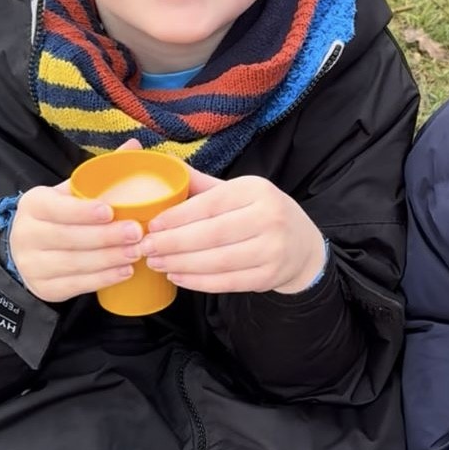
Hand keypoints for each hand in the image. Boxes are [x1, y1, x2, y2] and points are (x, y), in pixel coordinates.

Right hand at [9, 141, 143, 302]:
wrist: (25, 253)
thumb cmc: (57, 218)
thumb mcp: (68, 193)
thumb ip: (99, 173)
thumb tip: (134, 145)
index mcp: (34, 205)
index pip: (56, 208)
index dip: (82, 211)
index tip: (110, 211)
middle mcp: (27, 234)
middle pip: (68, 238)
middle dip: (105, 237)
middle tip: (137, 233)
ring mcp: (33, 264)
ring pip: (73, 263)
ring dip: (108, 259)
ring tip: (136, 253)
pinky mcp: (44, 288)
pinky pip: (75, 285)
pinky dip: (102, 279)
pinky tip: (124, 272)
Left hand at [138, 169, 326, 294]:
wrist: (302, 246)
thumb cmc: (261, 213)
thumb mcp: (240, 192)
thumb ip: (203, 185)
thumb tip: (163, 168)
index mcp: (257, 190)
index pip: (210, 204)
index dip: (177, 217)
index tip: (152, 225)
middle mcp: (269, 218)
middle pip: (211, 234)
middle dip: (172, 243)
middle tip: (145, 247)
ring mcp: (272, 249)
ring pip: (217, 261)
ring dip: (181, 263)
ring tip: (156, 262)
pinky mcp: (269, 276)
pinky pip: (227, 282)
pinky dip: (198, 282)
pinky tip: (177, 276)